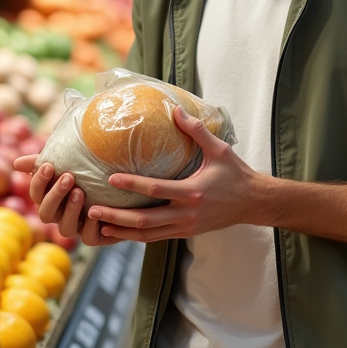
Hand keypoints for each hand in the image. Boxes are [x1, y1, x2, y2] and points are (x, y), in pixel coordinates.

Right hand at [11, 156, 120, 247]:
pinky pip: (89, 239)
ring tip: (80, 192)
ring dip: (71, 210)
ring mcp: (78, 228)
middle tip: (68, 177)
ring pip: (66, 229)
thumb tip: (16, 163)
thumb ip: (43, 162)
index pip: (36, 194)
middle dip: (55, 195)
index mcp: (51, 199)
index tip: (48, 166)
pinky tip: (95, 212)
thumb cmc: (89, 173)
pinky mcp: (96, 236)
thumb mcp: (68, 162)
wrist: (121, 187)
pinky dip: (91, 227)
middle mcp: (61, 216)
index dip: (39, 182)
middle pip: (46, 214)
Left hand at [86, 107, 264, 242]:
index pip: (155, 190)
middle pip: (144, 221)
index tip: (110, 179)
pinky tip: (120, 231)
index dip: (132, 185)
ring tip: (99, 225)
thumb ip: (197, 131)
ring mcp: (185, 227)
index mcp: (193, 193)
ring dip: (122, 231)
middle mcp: (186, 214)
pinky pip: (156, 238)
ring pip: (147, 235)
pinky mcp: (185, 233)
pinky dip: (136, 237)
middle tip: (93, 210)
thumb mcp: (220, 150)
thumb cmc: (236, 174)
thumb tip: (175, 110)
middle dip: (117, 217)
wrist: (253, 203)